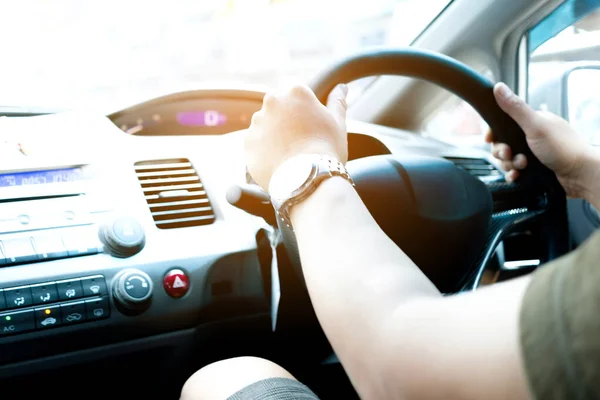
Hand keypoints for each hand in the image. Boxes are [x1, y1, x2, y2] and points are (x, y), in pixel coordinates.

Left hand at [245, 84, 348, 190]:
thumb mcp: (337, 123)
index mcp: (295, 92)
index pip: (292, 88)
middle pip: (277, 105)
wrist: (307, 179)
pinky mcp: (248, 143)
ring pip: (264, 123)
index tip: (306, 118)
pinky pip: (256, 143)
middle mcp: (272, 102)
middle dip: (285, 117)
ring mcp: (257, 122)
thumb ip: (337, 102)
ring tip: (289, 152)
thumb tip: (341, 88)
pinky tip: (279, 161)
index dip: (300, 104)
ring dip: (273, 133)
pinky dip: (265, 150)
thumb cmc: (326, 150)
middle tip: (299, 137)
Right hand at [486, 82, 598, 198]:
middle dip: (502, 152)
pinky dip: (513, 175)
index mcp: (533, 122)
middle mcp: (532, 137)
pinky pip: (514, 172)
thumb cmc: (564, 148)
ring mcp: (533, 154)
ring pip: (507, 159)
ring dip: (510, 164)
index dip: (494, 133)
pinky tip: (518, 176)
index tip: (490, 139)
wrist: (580, 175)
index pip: (503, 124)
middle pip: (502, 144)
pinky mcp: (533, 169)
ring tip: (522, 166)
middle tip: (509, 154)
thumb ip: (515, 108)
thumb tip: (499, 88)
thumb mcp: (536, 125)